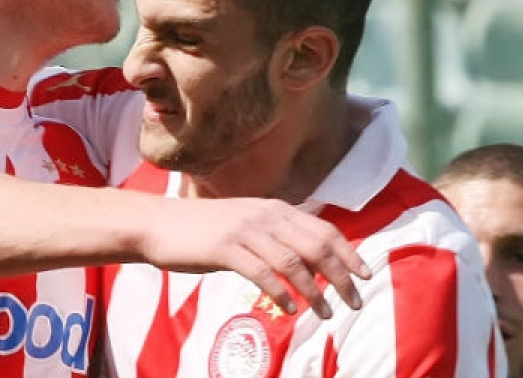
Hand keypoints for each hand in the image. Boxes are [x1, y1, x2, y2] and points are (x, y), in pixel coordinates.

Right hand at [139, 196, 369, 319]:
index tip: (366, 275)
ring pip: (294, 261)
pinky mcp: (224, 248)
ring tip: (327, 313)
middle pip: (317, 246)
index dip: (349, 253)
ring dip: (315, 291)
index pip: (324, 230)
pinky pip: (262, 272)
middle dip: (342, 276)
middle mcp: (264, 215)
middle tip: (355, 302)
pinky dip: (281, 292)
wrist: (156, 223)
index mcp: (273, 209)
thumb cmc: (201, 229)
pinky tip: (290, 309)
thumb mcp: (244, 222)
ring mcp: (244, 230)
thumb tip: (308, 255)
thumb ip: (274, 233)